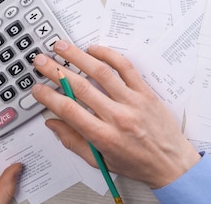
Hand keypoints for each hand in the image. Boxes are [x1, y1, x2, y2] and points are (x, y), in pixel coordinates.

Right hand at [31, 41, 199, 188]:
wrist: (172, 164)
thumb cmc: (138, 164)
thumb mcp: (100, 161)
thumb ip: (73, 141)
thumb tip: (53, 123)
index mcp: (104, 136)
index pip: (69, 110)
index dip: (49, 97)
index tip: (38, 88)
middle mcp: (118, 117)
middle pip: (81, 87)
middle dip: (56, 71)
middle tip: (42, 61)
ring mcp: (133, 101)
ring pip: (101, 72)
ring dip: (78, 56)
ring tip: (62, 47)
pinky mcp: (145, 92)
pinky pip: (125, 68)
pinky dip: (108, 55)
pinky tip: (93, 49)